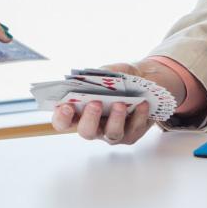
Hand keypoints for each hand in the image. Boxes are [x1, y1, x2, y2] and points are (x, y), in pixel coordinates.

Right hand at [51, 59, 187, 145]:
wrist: (144, 82)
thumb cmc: (119, 79)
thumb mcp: (107, 72)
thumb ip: (97, 76)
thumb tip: (92, 77)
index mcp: (80, 113)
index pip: (63, 122)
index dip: (61, 117)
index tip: (65, 106)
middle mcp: (94, 127)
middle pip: (86, 132)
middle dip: (90, 118)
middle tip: (95, 103)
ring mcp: (112, 133)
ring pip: (112, 134)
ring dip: (115, 119)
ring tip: (119, 103)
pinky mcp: (132, 134)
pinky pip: (135, 128)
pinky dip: (139, 115)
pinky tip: (142, 103)